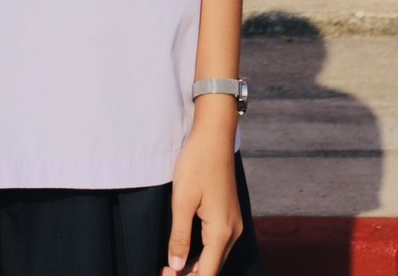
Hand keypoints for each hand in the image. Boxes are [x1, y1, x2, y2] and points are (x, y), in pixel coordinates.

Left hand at [161, 125, 241, 275]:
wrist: (214, 136)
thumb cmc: (197, 163)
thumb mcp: (182, 201)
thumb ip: (179, 237)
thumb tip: (176, 267)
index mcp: (222, 232)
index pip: (207, 274)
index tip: (164, 273)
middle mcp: (233, 232)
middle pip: (213, 268)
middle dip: (189, 275)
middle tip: (164, 270)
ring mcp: (234, 224)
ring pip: (216, 258)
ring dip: (196, 266)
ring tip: (171, 263)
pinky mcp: (230, 216)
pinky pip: (218, 245)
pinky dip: (203, 253)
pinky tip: (186, 250)